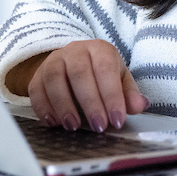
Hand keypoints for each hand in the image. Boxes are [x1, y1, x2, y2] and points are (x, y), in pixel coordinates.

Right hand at [19, 40, 148, 132]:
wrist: (73, 64)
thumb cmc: (100, 74)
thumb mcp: (119, 79)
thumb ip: (129, 93)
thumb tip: (140, 105)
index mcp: (99, 49)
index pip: (106, 70)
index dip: (111, 96)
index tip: (116, 120)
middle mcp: (75, 50)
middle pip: (80, 73)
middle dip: (90, 103)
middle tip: (98, 126)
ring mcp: (54, 60)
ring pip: (54, 78)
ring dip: (64, 105)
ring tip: (74, 126)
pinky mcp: (38, 74)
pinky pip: (36, 88)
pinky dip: (43, 107)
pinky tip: (54, 122)